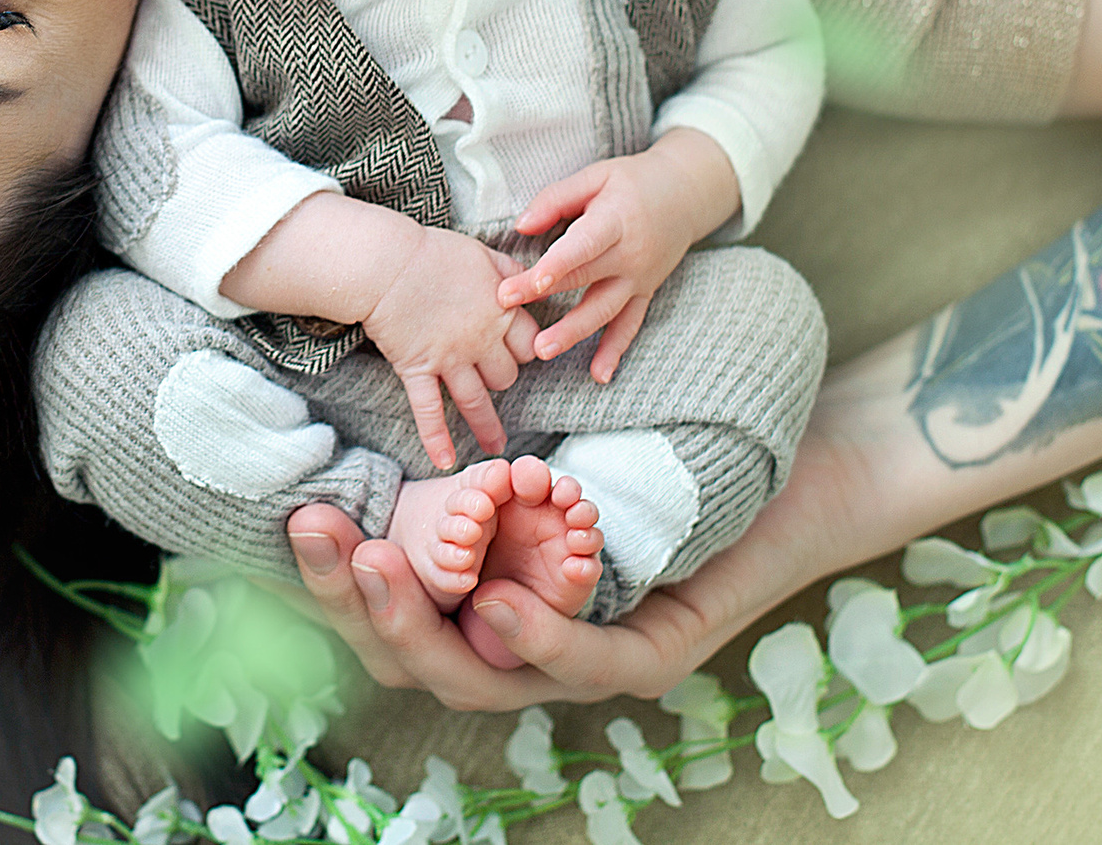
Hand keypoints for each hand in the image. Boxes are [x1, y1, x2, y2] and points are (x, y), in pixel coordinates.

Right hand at [286, 384, 900, 707]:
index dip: (337, 580)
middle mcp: (531, 655)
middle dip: (355, 604)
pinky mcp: (652, 661)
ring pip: (480, 676)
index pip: (395, 615)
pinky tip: (497, 602)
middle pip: (418, 657)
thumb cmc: (671, 455)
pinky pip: (580, 664)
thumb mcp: (551, 456)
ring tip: (379, 568)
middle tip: (320, 539)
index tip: (299, 522)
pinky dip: (533, 637)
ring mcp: (590, 667)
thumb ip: (477, 467)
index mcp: (495, 608)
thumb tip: (371, 426)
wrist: (802, 469)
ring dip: (421, 624)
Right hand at [360, 222, 537, 470]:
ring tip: (497, 448)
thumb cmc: (433, 252)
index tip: (519, 352)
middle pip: (507, 376)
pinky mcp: (417, 368)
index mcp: (501, 311)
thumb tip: (530, 282)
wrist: (386, 261)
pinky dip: (436, 438)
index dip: (528, 350)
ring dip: (488, 427)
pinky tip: (444, 461)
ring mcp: (449, 358)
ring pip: (477, 401)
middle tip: (491, 376)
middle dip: (503, 378)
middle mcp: (481, 340)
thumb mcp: (482, 253)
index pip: (531, 346)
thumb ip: (509, 272)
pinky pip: (430, 410)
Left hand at [501, 131, 740, 377]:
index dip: (556, 265)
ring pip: (605, 309)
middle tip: (506, 309)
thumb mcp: (596, 176)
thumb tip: (520, 226)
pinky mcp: (645, 292)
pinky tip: (600, 375)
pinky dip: (616, 350)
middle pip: (584, 278)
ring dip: (574, 332)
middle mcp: (631, 254)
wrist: (686, 194)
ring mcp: (640, 278)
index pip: (582, 246)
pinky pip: (630, 325)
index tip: (528, 281)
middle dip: (544, 296)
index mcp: (616, 220)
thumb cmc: (633, 181)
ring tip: (543, 350)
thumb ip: (557, 198)